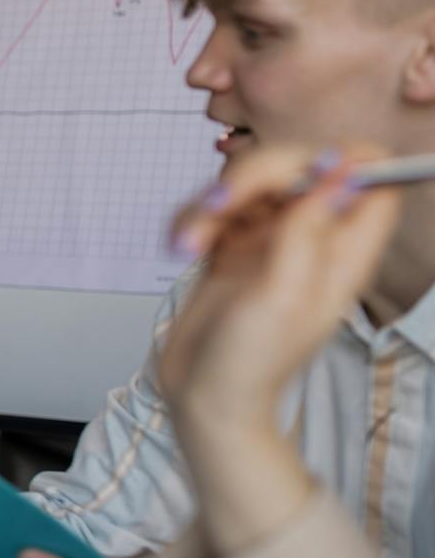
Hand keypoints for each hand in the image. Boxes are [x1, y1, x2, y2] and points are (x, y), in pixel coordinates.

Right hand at [159, 143, 399, 425]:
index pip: (373, 178)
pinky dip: (191, 220)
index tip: (305, 171)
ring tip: (190, 243)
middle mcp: (313, 238)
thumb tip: (340, 171)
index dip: (345, 160)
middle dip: (252, 176)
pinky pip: (213, 206)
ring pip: (248, 181)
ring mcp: (270, 239)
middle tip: (221, 204)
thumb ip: (309, 231)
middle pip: (299, 166)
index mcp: (346, 251)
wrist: (205, 397)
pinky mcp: (231, 245)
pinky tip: (184, 248)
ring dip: (210, 203)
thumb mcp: (283, 297)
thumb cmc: (251, 362)